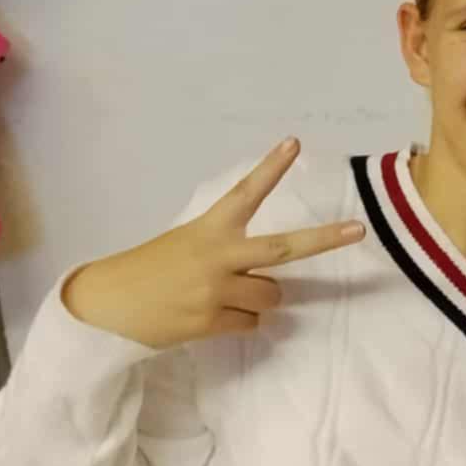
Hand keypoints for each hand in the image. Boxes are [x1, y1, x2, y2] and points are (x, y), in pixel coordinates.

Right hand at [61, 138, 365, 349]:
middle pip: (284, 248)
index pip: (246, 193)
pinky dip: (239, 320)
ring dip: (257, 299)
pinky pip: (251, 322)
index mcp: (209, 229)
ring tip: (221, 296)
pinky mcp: (211, 320)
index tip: (294, 143)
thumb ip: (226, 250)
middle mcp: (218, 256)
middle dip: (325, 240)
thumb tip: (267, 272)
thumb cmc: (151, 270)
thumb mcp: (186, 244)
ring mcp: (216, 289)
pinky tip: (208, 315)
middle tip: (358, 231)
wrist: (107, 306)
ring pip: (271, 296)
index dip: (271, 168)